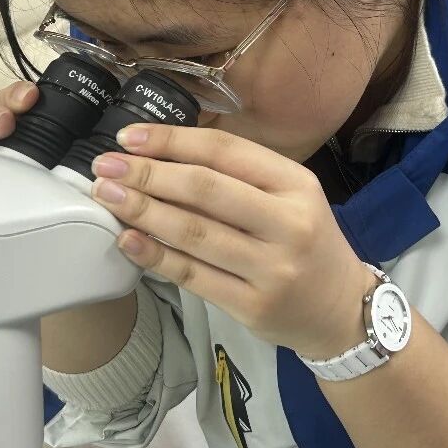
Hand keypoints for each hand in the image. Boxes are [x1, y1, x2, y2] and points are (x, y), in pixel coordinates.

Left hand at [88, 125, 377, 358]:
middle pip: (205, 190)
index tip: (129, 137)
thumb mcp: (291, 197)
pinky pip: (194, 276)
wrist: (341, 310)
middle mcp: (288, 223)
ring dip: (143, 211)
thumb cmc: (306, 243)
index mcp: (296, 183)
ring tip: (107, 196)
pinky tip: (128, 240)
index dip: (172, 141)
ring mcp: (272, 268)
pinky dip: (156, 256)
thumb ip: (238, 176)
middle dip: (147, 174)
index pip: (224, 151)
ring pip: (194, 233)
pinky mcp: (253, 306)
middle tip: (105, 166)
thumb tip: (162, 153)